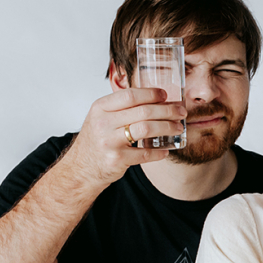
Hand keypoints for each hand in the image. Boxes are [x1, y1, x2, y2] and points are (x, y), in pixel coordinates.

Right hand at [62, 88, 186, 185]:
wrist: (81, 168)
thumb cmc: (97, 140)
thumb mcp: (102, 118)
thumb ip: (122, 107)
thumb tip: (157, 98)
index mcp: (100, 108)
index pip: (130, 95)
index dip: (151, 94)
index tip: (166, 95)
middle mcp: (103, 123)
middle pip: (143, 111)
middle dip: (168, 110)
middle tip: (181, 112)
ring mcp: (109, 142)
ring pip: (147, 129)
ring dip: (167, 127)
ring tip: (178, 127)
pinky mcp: (117, 159)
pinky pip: (145, 153)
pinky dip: (159, 152)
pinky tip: (166, 150)